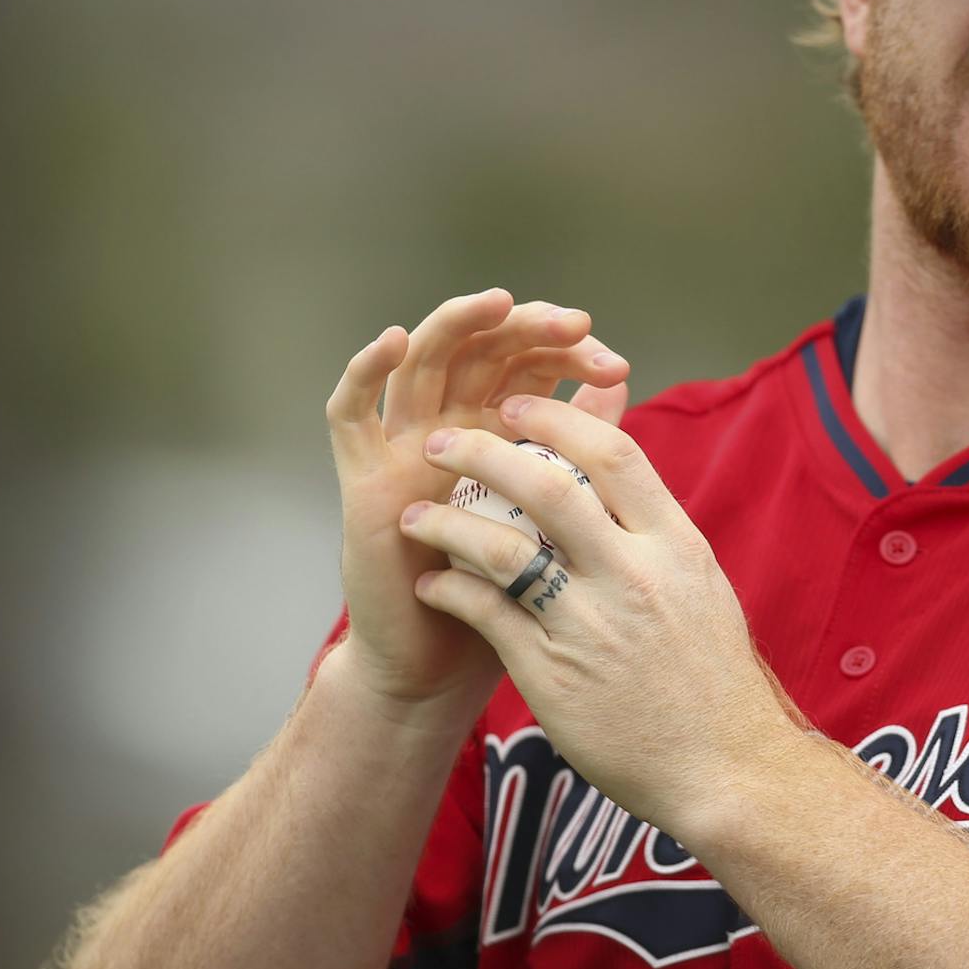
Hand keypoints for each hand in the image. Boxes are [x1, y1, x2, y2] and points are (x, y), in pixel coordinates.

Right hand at [325, 291, 630, 715]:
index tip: (616, 362)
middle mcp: (452, 425)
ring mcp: (404, 445)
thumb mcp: (558, 516)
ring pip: (422, 361)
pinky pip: (350, 412)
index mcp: (502, 430)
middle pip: (483, 347)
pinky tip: (396, 341)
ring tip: (497, 301)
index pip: (533, 361)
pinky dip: (366, 370)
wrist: (448, 667)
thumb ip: (580, 449)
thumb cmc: (513, 594)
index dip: (570, 349)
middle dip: (528, 326)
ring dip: (457, 323)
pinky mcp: (363, 475)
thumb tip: (618, 379)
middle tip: (575, 325)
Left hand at [392, 395, 802, 838]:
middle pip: (549, 486)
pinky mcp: (552, 675)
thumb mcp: (701, 586)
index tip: (516, 405)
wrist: (729, 769)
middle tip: (444, 440)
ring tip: (413, 516)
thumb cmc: (714, 680)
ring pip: (503, 549)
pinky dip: (450, 593)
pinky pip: (485, 616)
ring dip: (447, 524)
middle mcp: (635, 576)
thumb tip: (620, 481)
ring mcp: (592, 626)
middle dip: (485, 453)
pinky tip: (430, 587)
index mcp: (676, 546)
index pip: (613, 454)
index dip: (557, 420)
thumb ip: (656, 533)